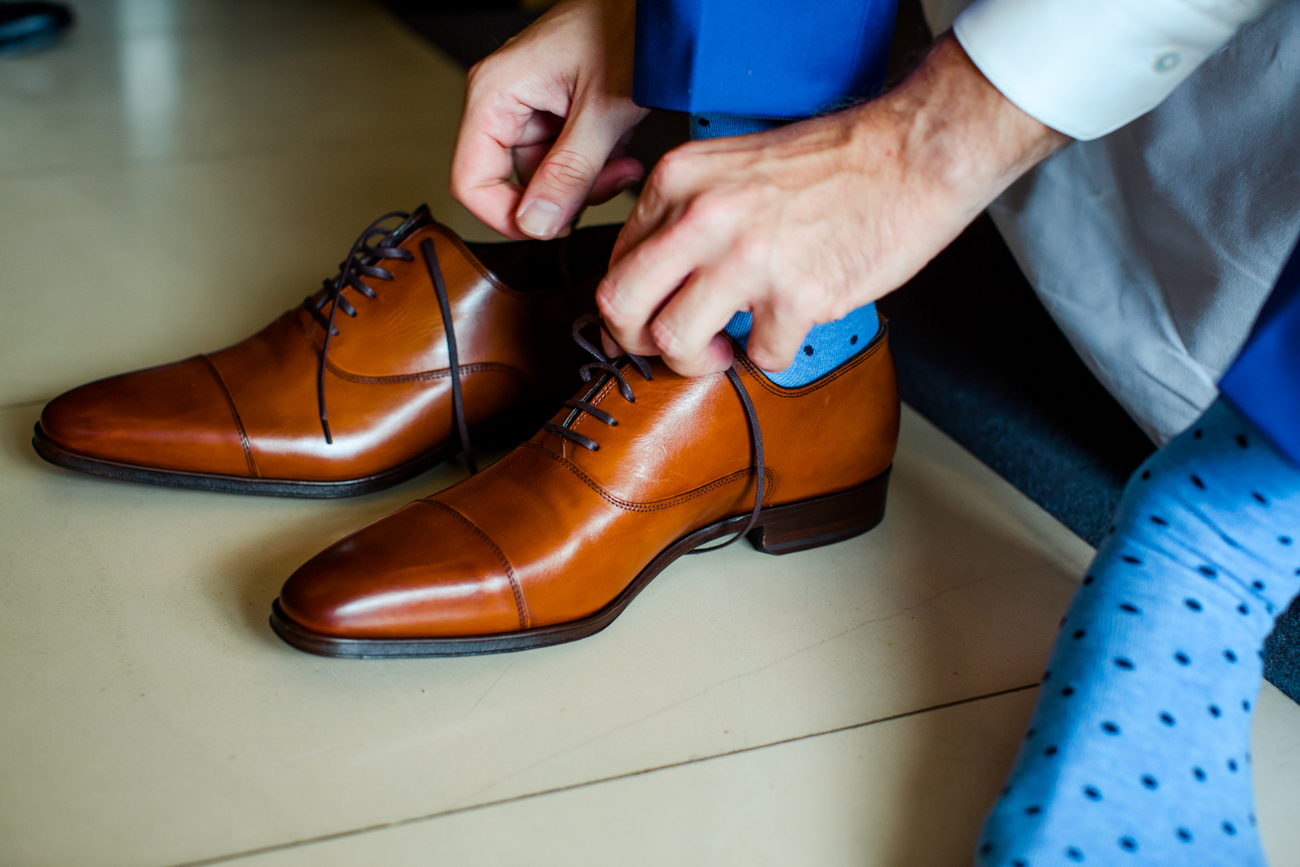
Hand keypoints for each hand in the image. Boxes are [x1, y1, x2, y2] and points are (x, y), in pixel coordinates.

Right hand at [450, 0, 648, 239]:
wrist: (660, 7)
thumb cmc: (629, 28)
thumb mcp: (603, 110)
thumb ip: (570, 172)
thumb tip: (537, 224)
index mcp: (494, 93)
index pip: (470, 181)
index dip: (505, 217)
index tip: (548, 229)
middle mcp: (503, 101)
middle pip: (513, 184)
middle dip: (565, 195)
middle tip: (609, 180)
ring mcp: (530, 109)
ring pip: (545, 179)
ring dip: (588, 181)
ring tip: (622, 155)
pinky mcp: (555, 115)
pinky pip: (565, 161)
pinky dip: (596, 164)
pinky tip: (620, 143)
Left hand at [596, 35, 1068, 375]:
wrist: (912, 154)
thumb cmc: (835, 161)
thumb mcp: (733, 165)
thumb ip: (688, 214)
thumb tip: (658, 278)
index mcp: (680, 180)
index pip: (616, 259)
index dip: (629, 304)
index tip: (650, 320)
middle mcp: (702, 216)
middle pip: (621, 305)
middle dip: (637, 342)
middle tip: (672, 348)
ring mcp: (746, 258)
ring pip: (673, 341)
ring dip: (697, 361)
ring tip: (726, 348)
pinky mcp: (795, 295)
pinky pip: (759, 357)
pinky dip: (771, 356)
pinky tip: (786, 331)